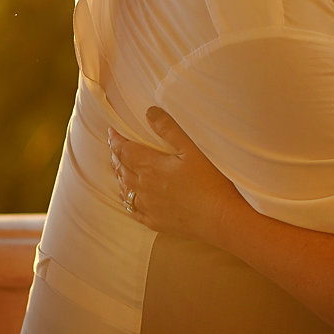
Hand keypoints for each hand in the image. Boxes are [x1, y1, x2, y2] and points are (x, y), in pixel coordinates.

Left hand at [107, 108, 247, 243]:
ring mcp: (148, 206)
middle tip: (115, 147)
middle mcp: (143, 187)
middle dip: (116, 156)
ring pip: (124, 189)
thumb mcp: (192, 148)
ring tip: (118, 168)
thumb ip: (169, 129)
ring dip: (119, 176)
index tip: (111, 131)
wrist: (221, 218)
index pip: (124, 150)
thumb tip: (149, 112)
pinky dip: (126, 199)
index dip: (115, 140)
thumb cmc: (210, 182)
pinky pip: (132, 210)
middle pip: (121, 168)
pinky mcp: (155, 222)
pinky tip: (128, 197)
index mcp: (150, 166)